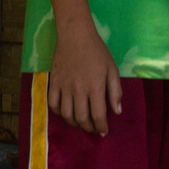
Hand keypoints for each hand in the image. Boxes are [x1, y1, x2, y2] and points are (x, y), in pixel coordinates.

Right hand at [48, 21, 123, 135]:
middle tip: (93, 129)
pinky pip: (53, 105)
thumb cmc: (97, 52)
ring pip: (66, 115)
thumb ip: (115, 91)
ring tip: (81, 124)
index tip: (104, 131)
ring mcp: (64, 87)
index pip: (98, 115)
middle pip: (81, 118)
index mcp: (96, 87)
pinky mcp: (53, 83)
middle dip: (88, 128)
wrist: (75, 36)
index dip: (101, 126)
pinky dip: (59, 113)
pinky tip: (66, 113)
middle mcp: (79, 90)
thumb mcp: (112, 69)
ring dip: (74, 123)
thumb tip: (116, 112)